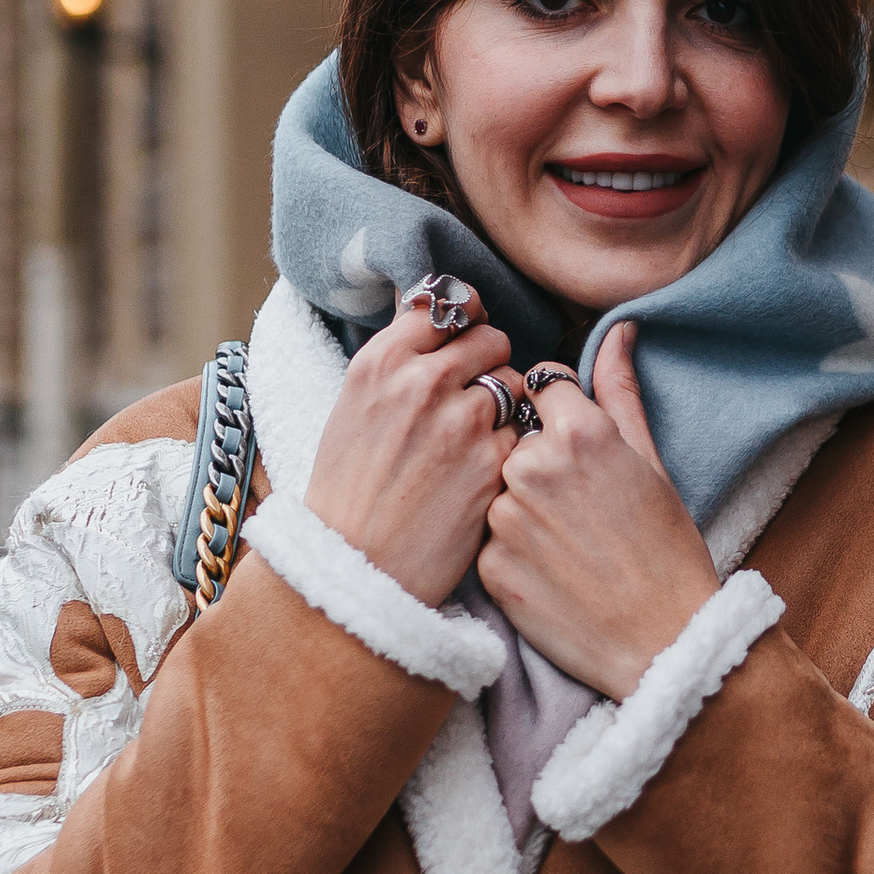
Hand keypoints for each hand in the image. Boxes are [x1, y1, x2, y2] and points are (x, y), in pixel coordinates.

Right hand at [302, 286, 518, 604]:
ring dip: (505, 403)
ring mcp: (462, 421)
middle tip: (471, 395)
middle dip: (488, 362)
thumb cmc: (350, 489)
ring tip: (474, 437)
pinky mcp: (494, 461)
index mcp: (381, 362)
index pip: (445, 308)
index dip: (462, 322)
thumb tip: (431, 309)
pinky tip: (485, 468)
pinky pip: (523, 429)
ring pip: (514, 382)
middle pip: (489, 339)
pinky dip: (511, 444)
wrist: (357, 565)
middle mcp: (422, 382)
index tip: (465, 335)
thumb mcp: (354, 406)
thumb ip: (396, 359)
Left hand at [478, 324, 718, 697]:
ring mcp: (505, 517)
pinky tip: (550, 570)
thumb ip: (620, 390)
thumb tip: (617, 329)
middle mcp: (533, 466)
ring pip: (497, 487)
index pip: (540, 385)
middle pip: (515, 437)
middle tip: (579, 506)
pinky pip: (488, 537)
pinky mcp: (488, 564)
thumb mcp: (651, 462)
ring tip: (567, 543)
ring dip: (522, 505)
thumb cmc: (667, 549)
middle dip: (538, 459)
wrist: (660, 640)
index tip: (578, 444)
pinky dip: (512, 549)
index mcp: (580, 431)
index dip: (559, 412)